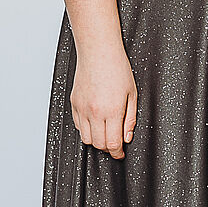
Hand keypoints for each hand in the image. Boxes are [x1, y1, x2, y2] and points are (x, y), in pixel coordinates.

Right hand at [69, 43, 136, 159]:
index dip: (118, 152)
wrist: (98, 53)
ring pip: (86, 138)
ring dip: (96, 141)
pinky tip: (96, 123)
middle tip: (116, 145)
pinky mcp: (74, 104)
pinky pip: (78, 126)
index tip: (121, 154)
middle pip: (98, 144)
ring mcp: (82, 109)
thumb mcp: (133, 94)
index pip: (113, 142)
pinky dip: (87, 130)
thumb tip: (127, 136)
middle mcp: (95, 112)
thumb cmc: (118, 69)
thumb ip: (130, 118)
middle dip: (108, 148)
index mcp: (113, 110)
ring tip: (106, 134)